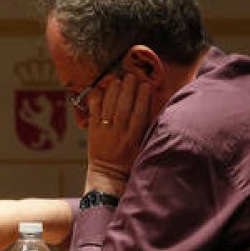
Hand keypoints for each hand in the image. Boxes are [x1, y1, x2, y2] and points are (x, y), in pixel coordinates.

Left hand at [85, 73, 150, 195]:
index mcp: (134, 138)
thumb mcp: (143, 146)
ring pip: (109, 108)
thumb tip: (155, 108)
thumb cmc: (129, 160)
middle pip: (124, 108)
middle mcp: (120, 133)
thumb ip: (148, 129)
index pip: (140, 114)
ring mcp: (105, 132)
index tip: (146, 85)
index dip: (143, 98)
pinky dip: (96, 101)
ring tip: (118, 79)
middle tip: (131, 76)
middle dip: (128, 90)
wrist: (109, 174)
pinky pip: (94, 113)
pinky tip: (99, 90)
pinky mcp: (93, 131)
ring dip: (113, 92)